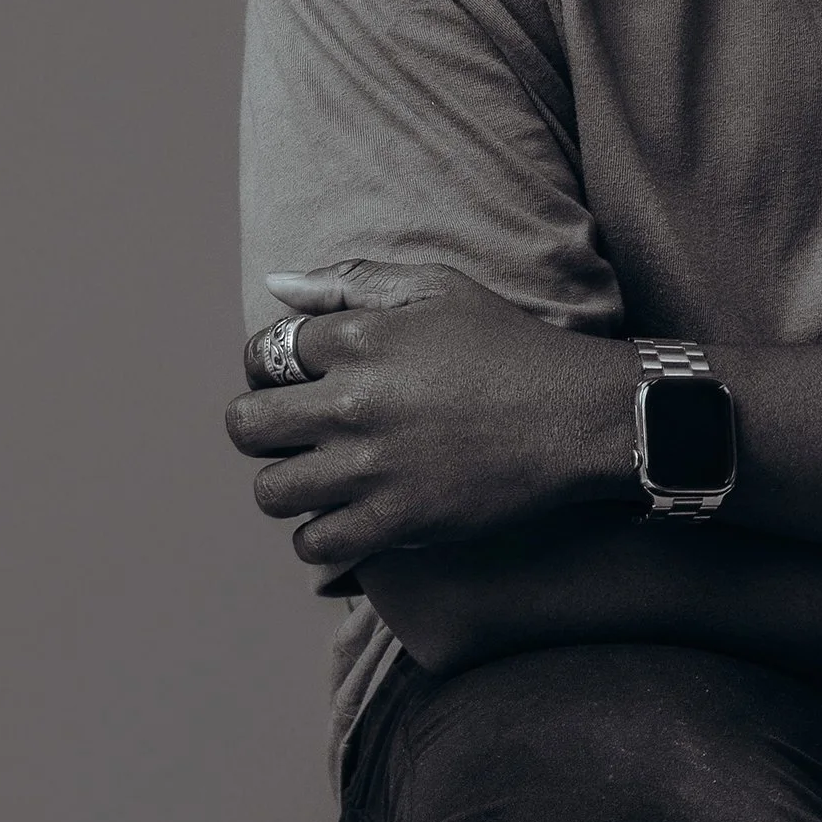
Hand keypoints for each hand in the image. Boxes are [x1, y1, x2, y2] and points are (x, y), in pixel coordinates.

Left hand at [224, 262, 632, 571]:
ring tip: (319, 474)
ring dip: (287, 484)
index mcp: (358, 337)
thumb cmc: (506, 346)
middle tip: (293, 430)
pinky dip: (320, 534)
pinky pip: (315, 542)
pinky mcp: (395, 520)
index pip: (262, 354)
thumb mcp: (437, 287)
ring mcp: (371, 466)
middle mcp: (353, 401)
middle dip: (259, 426)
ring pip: (271, 491)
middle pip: (247, 425)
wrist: (574, 414)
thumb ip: (352, 280)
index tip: (299, 379)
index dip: (271, 367)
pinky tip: (345, 514)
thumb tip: (278, 281)